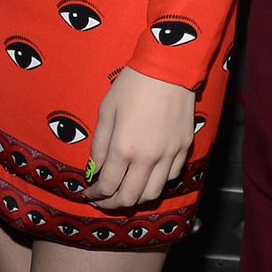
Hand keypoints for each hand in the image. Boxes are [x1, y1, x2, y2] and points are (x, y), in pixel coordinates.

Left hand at [87, 67, 194, 210]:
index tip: (87, 194)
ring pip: (153, 193)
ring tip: (125, 190)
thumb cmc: (133, 84)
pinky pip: (171, 176)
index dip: (94, 195)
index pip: (107, 186)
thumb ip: (99, 144)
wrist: (169, 67)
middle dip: (112, 204)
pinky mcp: (184, 147)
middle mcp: (148, 158)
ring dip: (136, 197)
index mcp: (124, 148)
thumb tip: (95, 169)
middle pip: (129, 198)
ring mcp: (169, 154)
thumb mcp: (107, 110)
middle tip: (103, 200)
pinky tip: (148, 174)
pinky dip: (157, 181)